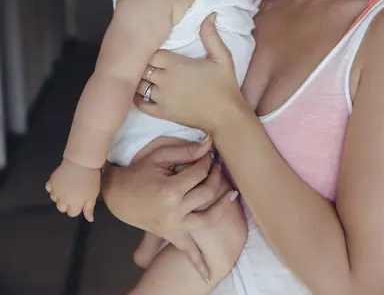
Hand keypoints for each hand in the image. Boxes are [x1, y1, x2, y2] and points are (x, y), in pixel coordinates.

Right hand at [45, 159, 99, 221]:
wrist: (82, 162)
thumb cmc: (91, 179)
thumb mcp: (93, 195)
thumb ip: (89, 209)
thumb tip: (90, 220)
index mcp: (74, 205)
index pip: (72, 213)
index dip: (77, 207)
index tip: (81, 199)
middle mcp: (62, 200)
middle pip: (61, 208)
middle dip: (67, 203)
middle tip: (74, 193)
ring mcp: (55, 191)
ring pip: (54, 199)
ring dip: (59, 195)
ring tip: (67, 187)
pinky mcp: (51, 181)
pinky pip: (48, 188)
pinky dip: (52, 187)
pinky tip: (59, 183)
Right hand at [101, 138, 237, 281]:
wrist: (118, 195)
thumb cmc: (139, 172)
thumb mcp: (160, 156)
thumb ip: (186, 151)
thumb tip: (210, 143)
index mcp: (170, 190)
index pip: (199, 173)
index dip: (207, 162)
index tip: (209, 155)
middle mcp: (174, 211)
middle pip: (206, 193)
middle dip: (216, 177)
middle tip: (217, 168)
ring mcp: (173, 226)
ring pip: (207, 219)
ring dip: (222, 207)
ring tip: (232, 195)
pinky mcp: (171, 235)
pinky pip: (187, 251)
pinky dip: (198, 263)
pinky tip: (209, 273)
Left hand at [135, 16, 245, 132]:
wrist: (226, 116)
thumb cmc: (225, 86)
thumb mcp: (222, 57)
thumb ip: (211, 36)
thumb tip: (209, 14)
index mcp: (176, 65)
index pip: (150, 52)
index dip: (149, 49)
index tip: (151, 47)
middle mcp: (165, 80)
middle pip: (142, 67)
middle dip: (142, 63)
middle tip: (143, 60)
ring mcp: (162, 98)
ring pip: (138, 85)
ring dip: (138, 79)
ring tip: (140, 74)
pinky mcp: (162, 113)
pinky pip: (141, 105)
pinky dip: (137, 98)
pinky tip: (140, 93)